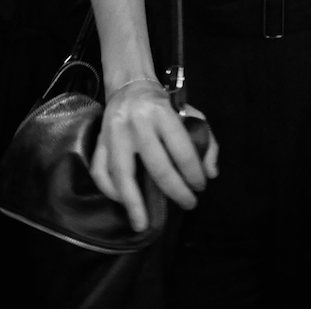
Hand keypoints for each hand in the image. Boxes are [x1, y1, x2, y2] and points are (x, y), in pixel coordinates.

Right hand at [90, 80, 220, 230]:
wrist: (130, 86)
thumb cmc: (162, 104)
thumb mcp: (190, 113)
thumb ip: (205, 139)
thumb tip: (211, 172)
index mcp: (162, 113)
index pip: (182, 149)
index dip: (194, 173)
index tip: (200, 187)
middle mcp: (137, 124)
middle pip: (157, 166)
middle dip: (175, 190)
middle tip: (188, 204)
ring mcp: (114, 134)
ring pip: (122, 174)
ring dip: (134, 203)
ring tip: (143, 224)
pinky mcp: (99, 142)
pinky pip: (100, 172)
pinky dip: (110, 191)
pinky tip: (124, 202)